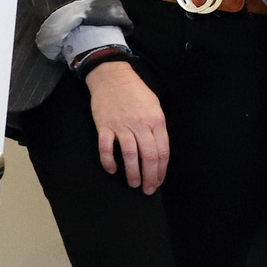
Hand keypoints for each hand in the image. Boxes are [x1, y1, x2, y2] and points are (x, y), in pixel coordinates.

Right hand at [85, 61, 168, 194]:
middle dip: (150, 176)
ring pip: (130, 155)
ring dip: (132, 173)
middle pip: (148, 156)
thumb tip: (158, 150)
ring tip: (134, 184)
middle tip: (148, 189)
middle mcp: (141, 124)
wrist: (113, 77)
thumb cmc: (137, 92)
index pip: (162, 150)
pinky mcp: (104, 126)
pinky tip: (112, 170)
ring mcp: (122, 125)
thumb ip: (157, 127)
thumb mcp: (155, 107)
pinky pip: (106, 148)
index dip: (161, 169)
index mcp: (157, 120)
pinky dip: (109, 161)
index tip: (159, 181)